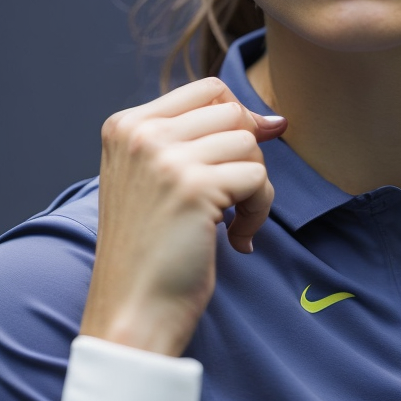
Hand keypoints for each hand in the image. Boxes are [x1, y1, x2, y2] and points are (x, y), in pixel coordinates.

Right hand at [79, 78, 286, 356]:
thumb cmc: (149, 251)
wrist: (132, 311)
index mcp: (125, 125)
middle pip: (232, 112)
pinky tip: (235, 239)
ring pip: (249, 142)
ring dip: (253, 186)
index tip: (240, 160)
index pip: (206, 90)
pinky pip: (258, 178)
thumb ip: (198, 141)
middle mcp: (141, 133)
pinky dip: (258, 211)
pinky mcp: (194, 187)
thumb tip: (275, 119)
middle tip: (233, 196)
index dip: (237, 120)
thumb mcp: (154, 180)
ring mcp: (165, 158)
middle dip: (246, 154)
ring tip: (231, 221)